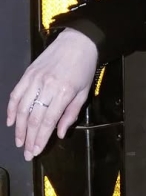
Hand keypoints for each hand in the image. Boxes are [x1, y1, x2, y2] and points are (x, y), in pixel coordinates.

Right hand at [6, 29, 98, 160]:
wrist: (78, 42)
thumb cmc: (84, 69)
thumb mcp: (83, 93)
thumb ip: (71, 114)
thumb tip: (60, 134)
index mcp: (63, 93)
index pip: (47, 121)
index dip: (40, 139)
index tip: (36, 151)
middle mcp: (46, 87)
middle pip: (33, 118)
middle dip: (28, 138)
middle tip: (26, 153)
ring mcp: (34, 79)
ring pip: (21, 108)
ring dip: (18, 128)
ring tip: (19, 141)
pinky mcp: (27, 74)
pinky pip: (15, 94)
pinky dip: (11, 109)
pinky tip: (10, 121)